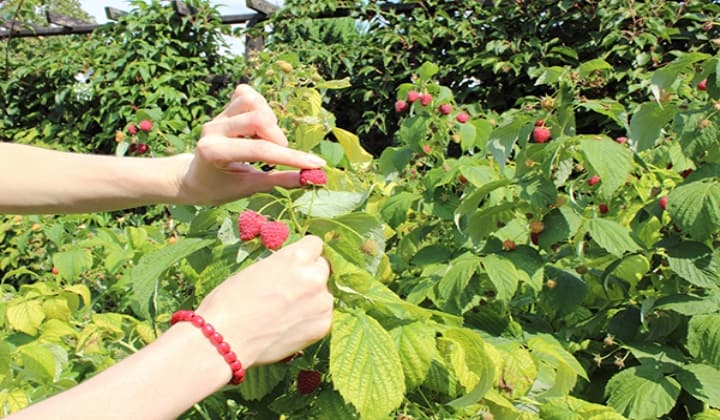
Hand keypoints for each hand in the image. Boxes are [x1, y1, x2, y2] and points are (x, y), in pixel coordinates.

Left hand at [171, 85, 325, 204]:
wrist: (194, 178)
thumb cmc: (220, 188)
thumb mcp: (249, 188)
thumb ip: (279, 180)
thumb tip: (312, 178)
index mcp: (215, 153)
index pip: (261, 150)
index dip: (292, 157)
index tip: (316, 164)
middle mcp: (213, 129)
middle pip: (259, 119)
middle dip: (277, 138)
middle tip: (277, 155)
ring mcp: (218, 116)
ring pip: (255, 102)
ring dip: (269, 122)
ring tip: (266, 140)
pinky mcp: (224, 108)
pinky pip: (248, 95)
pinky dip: (260, 108)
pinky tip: (259, 126)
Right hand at [194, 236, 332, 365]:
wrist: (226, 338)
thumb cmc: (230, 301)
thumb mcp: (257, 269)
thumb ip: (283, 266)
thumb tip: (293, 270)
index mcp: (296, 256)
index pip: (315, 244)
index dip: (305, 254)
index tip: (298, 263)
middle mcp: (314, 276)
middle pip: (323, 268)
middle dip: (310, 275)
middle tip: (292, 290)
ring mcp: (321, 302)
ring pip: (325, 294)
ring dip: (313, 298)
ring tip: (289, 312)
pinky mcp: (322, 326)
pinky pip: (323, 316)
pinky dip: (312, 319)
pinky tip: (291, 326)